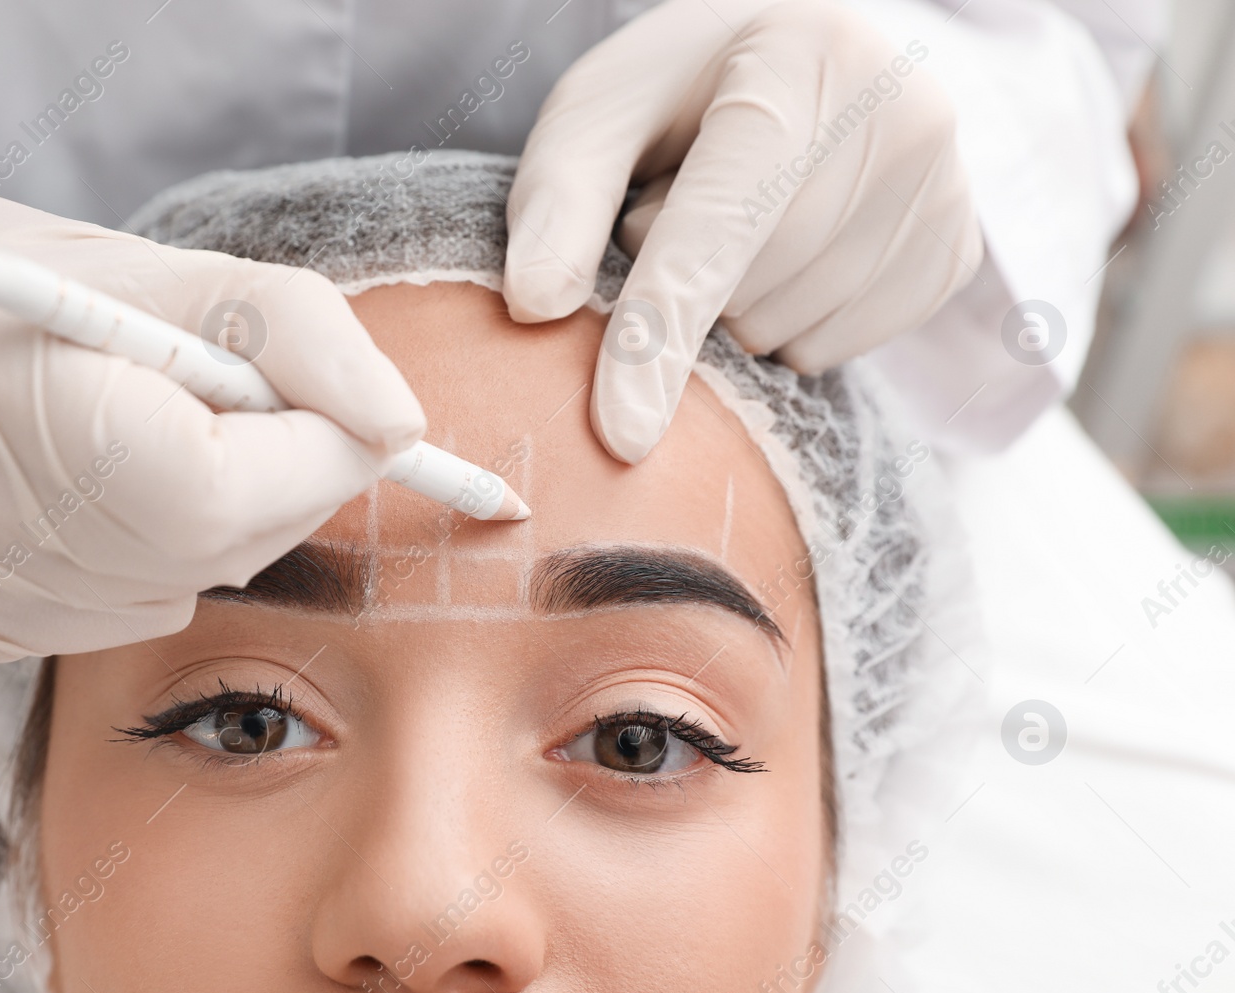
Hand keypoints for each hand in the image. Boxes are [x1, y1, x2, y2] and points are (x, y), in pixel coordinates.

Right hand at [0, 192, 423, 659]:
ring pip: (179, 590)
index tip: (354, 416)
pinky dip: (153, 559)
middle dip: (284, 486)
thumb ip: (290, 328)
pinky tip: (99, 496)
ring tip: (155, 441)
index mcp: (5, 390)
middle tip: (273, 419)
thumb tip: (400, 425)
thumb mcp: (144, 266)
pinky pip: (120, 616)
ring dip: (219, 523)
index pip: (216, 483)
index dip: (314, 454)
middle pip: (210, 547)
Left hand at [504, 0, 982, 462]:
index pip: (719, 228)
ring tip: (734, 222)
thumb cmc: (686, 87)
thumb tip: (534, 305)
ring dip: (730, 310)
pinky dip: (784, 327)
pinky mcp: (956, 251)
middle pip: (752, 291)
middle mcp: (899, 116)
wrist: (803, 59)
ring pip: (792, 335)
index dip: (659, 338)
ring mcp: (947, 188)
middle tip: (673, 206)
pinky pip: (837, 352)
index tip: (621, 437)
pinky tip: (782, 257)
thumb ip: (557, 198)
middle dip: (684, 284)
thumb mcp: (600, 110)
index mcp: (798, 59)